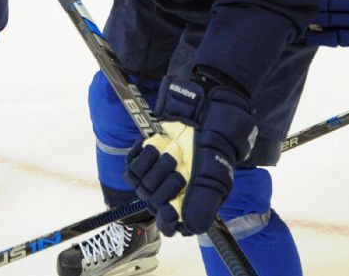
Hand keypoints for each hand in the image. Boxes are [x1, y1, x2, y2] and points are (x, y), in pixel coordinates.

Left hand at [125, 73, 256, 236]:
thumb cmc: (211, 151)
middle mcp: (167, 193)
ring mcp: (152, 176)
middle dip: (169, 182)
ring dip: (159, 166)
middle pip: (154, 202)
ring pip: (142, 185)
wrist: (203, 119)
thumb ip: (202, 210)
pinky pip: (132, 167)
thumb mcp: (216, 182)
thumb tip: (183, 229)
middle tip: (182, 168)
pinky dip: (145, 156)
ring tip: (173, 153)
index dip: (168, 214)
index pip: (167, 224)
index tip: (174, 203)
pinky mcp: (140, 159)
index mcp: (185, 203)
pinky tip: (158, 147)